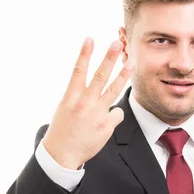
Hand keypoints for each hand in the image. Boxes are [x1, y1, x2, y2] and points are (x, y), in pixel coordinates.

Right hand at [42, 38, 133, 169]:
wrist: (62, 154)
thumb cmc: (62, 129)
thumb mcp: (64, 108)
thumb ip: (77, 94)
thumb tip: (89, 82)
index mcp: (70, 97)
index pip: (78, 71)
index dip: (85, 54)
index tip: (90, 39)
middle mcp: (84, 103)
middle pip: (100, 76)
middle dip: (109, 58)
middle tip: (117, 43)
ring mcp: (96, 114)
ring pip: (114, 90)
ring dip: (123, 75)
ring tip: (130, 63)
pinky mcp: (106, 126)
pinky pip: (117, 113)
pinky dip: (113, 115)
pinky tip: (104, 123)